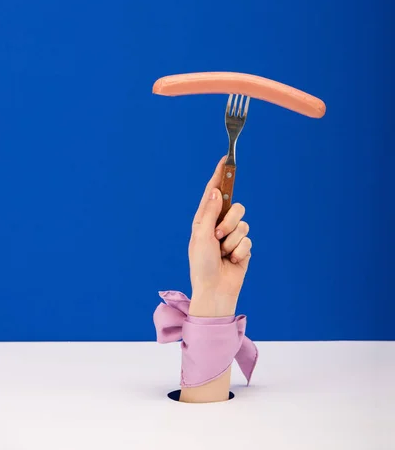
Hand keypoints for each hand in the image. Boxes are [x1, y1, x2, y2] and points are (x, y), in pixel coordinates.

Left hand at [188, 156, 251, 316]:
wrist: (214, 290)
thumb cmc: (201, 264)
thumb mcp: (201, 235)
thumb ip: (210, 212)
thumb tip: (217, 191)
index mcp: (205, 219)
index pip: (215, 193)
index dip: (220, 176)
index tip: (226, 160)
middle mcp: (219, 225)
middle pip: (236, 207)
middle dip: (229, 222)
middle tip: (218, 236)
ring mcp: (232, 237)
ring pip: (243, 224)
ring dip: (233, 241)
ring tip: (223, 253)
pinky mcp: (243, 249)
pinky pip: (248, 241)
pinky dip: (239, 252)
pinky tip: (231, 262)